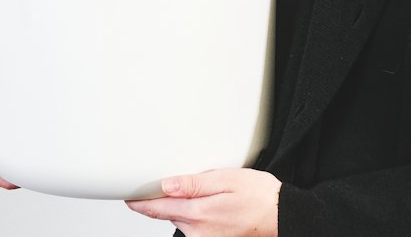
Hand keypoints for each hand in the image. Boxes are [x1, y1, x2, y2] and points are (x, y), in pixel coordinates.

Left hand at [125, 168, 280, 235]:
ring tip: (188, 191)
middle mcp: (200, 232)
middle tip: (157, 184)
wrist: (282, 215)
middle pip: (168, 214)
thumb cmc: (258, 195)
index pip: (159, 209)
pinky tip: (199, 202)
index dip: (141, 203)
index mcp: (199, 214)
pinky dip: (189, 214)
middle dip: (160, 200)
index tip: (128, 197)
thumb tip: (166, 185)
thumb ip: (193, 184)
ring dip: (177, 206)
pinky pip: (193, 226)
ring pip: (181, 220)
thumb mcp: (224, 179)